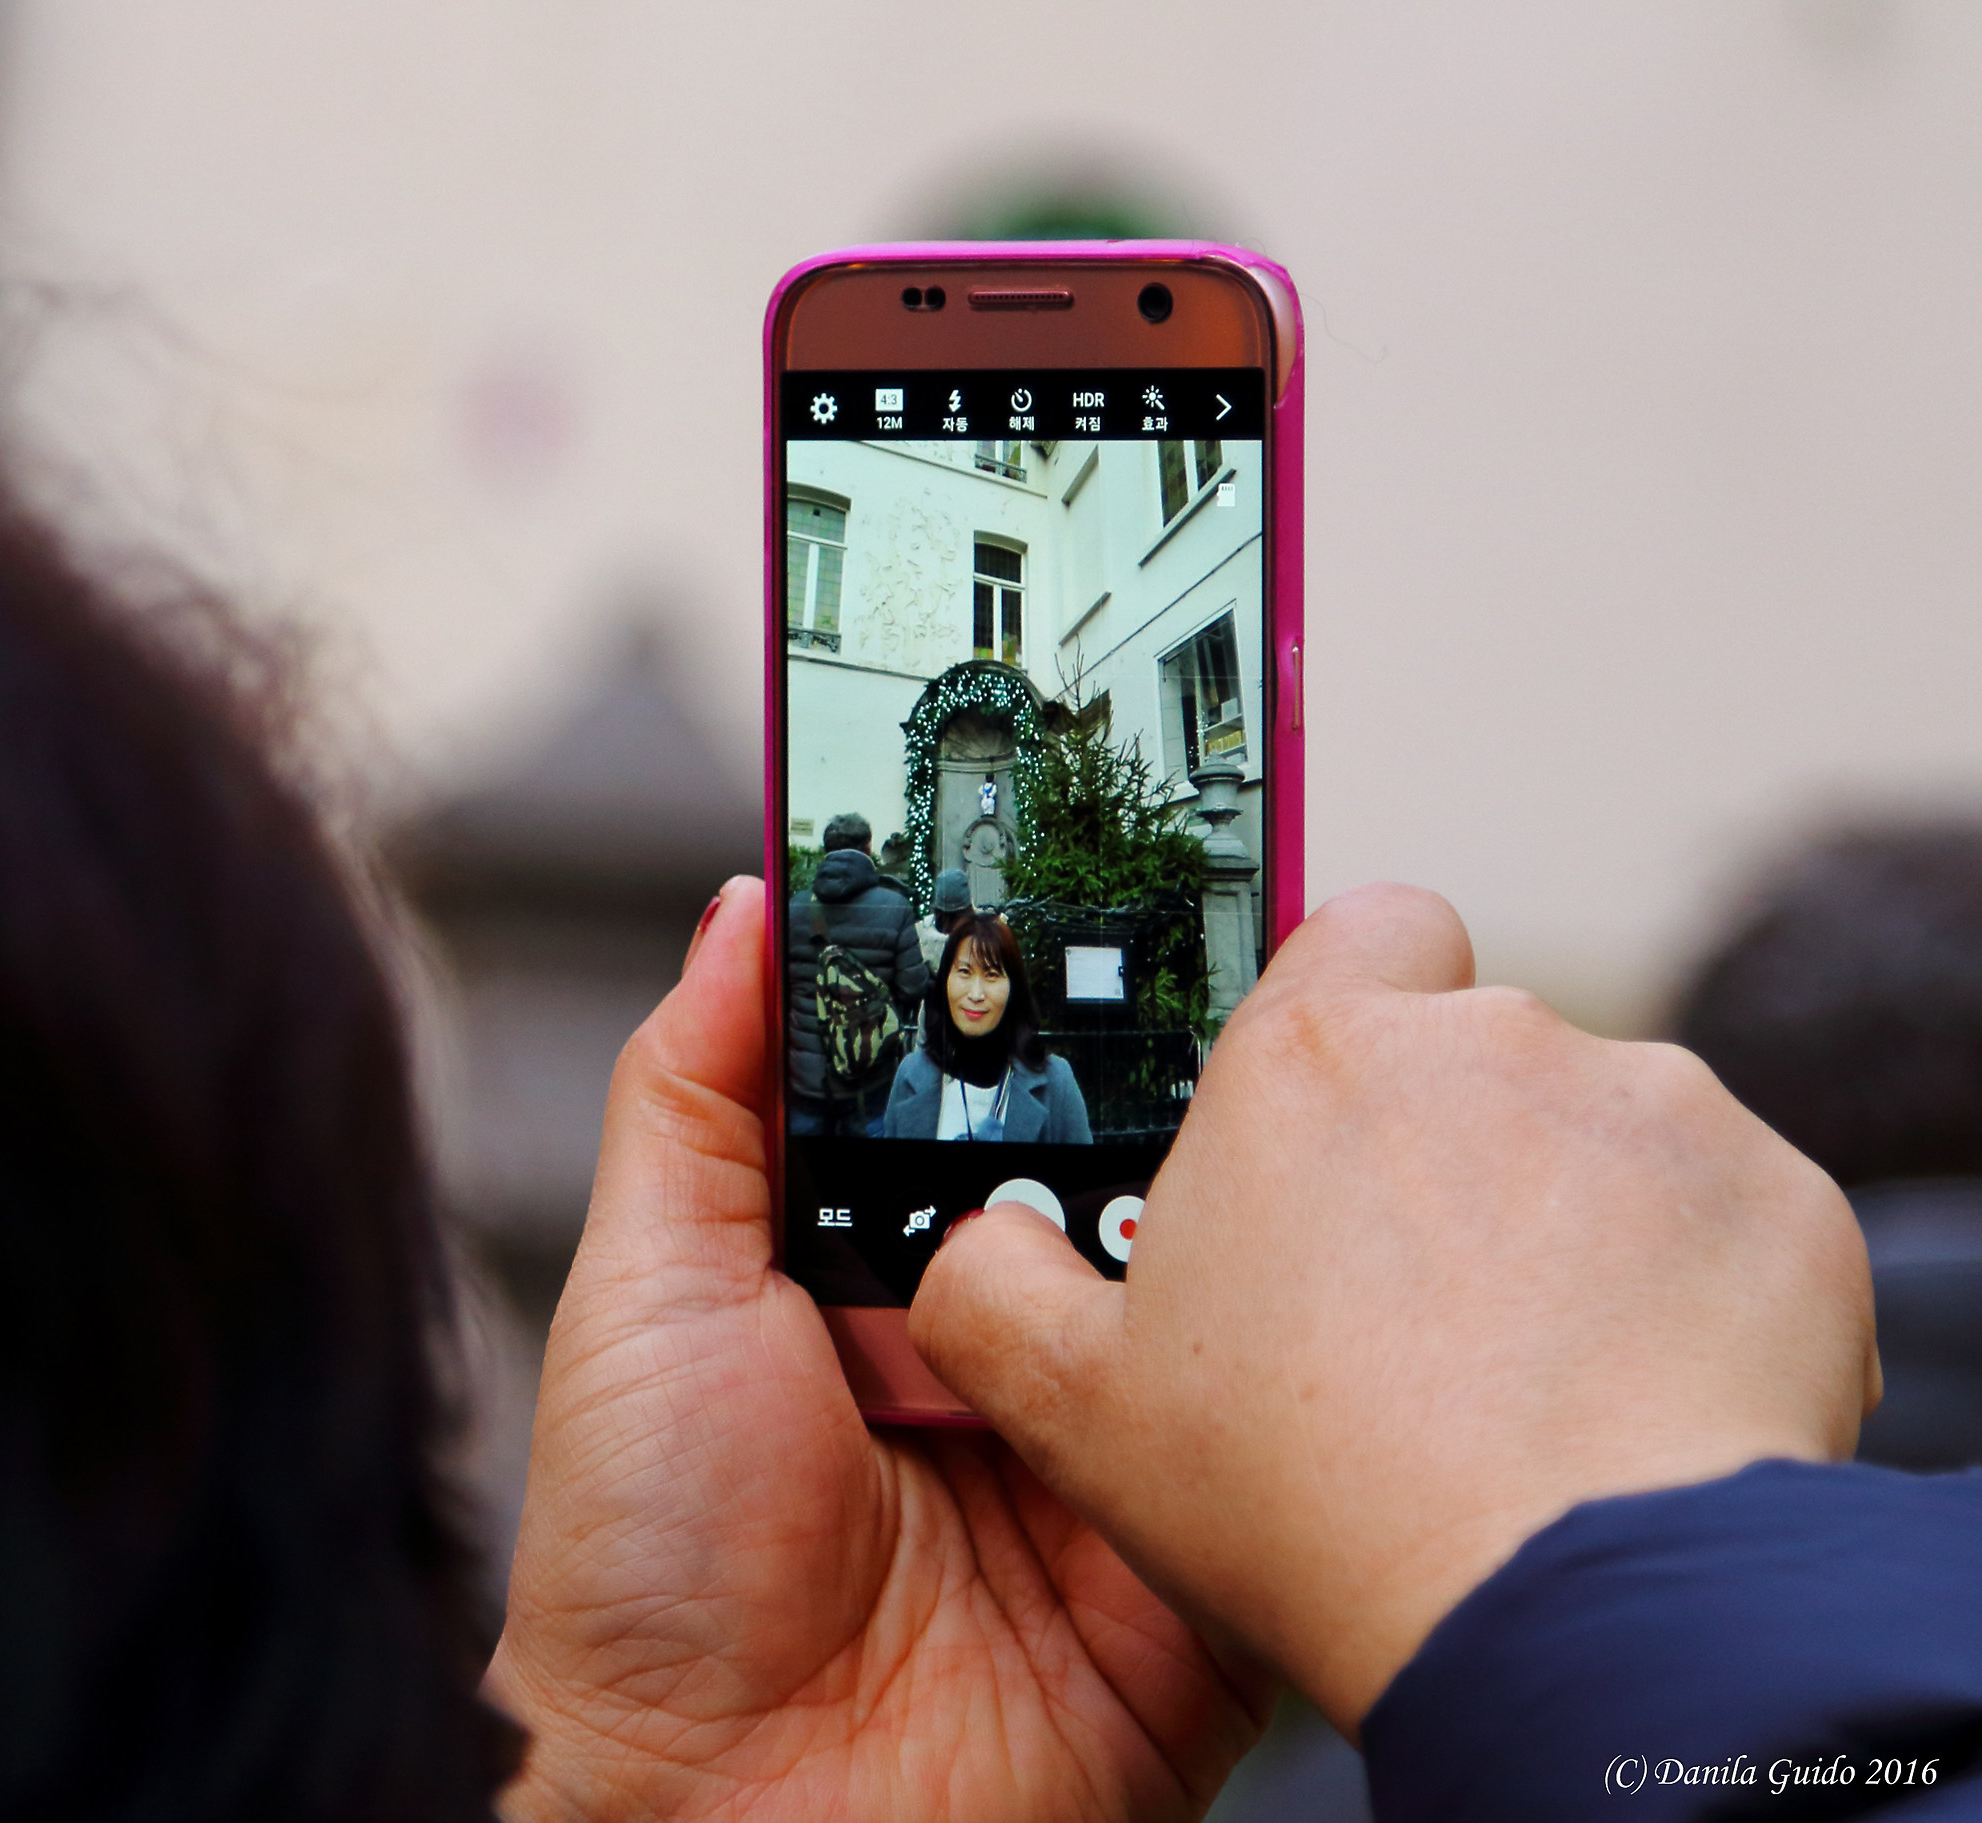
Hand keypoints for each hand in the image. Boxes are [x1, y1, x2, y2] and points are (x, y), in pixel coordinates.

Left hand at [488, 877, 1269, 1821]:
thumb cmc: (646, 1577)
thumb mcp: (642, 1296)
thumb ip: (702, 1097)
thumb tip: (747, 905)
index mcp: (882, 1263)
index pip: (986, 1087)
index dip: (1034, 987)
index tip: (1099, 870)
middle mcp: (1003, 1333)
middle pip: (1120, 1158)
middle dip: (1169, 1068)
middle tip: (1227, 946)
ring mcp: (1104, 1433)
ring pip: (1218, 1269)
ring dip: (1243, 1191)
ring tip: (1270, 1090)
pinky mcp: (1192, 1536)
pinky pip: (1269, 1423)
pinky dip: (1302, 1356)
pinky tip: (1319, 1261)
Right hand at [911, 884, 1877, 1735]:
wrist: (1569, 1607)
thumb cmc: (1324, 1501)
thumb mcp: (1077, 1409)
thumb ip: (992, 1290)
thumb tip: (973, 1253)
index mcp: (1308, 1064)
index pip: (1349, 928)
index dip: (1348, 1003)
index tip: (1330, 1107)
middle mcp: (1479, 1046)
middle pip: (1466, 1047)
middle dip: (1442, 1141)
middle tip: (1400, 1292)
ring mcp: (1642, 1110)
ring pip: (1591, 1132)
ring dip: (1561, 1216)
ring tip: (1515, 1368)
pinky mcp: (1769, 1198)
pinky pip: (1714, 1213)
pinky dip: (1680, 1282)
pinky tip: (1622, 1392)